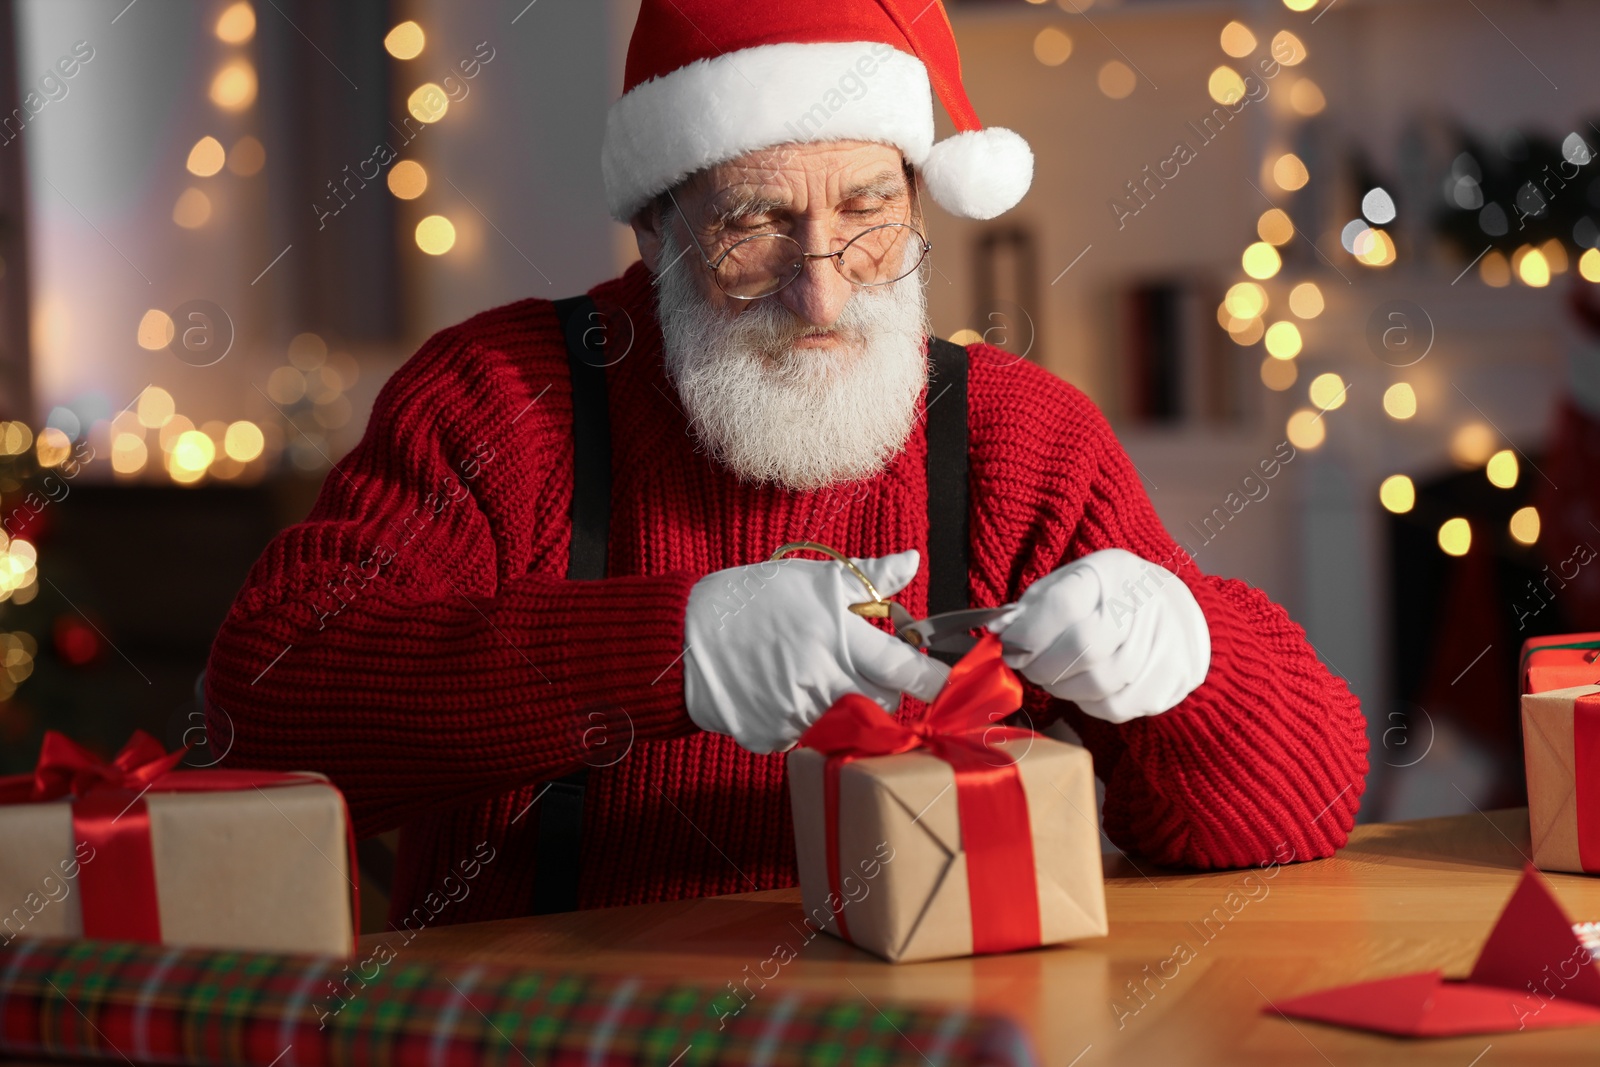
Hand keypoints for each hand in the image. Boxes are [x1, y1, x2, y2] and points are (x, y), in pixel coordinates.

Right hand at [682, 550, 949, 752]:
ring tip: (814, 675)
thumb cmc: (751, 600)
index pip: (906, 670)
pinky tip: (785, 692)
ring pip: (848, 721)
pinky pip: (809, 737)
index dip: (930, 678)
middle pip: (884, 703)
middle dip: (881, 687)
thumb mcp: (812, 577)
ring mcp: (801, 716)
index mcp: (842, 639)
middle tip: (860, 667)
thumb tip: (911, 561)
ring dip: (843, 703)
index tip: (940, 679)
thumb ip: (868, 576)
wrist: (683, 638)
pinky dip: (806, 719)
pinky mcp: (777, 738)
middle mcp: (827, 682)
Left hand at [988, 548, 1209, 723]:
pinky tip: (1082, 687)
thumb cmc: (1110, 597)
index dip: (1028, 633)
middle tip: (1027, 666)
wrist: (1174, 611)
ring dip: (1061, 687)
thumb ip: (1034, 605)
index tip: (1010, 645)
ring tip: (1052, 676)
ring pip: (1098, 683)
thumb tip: (999, 630)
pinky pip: (1115, 706)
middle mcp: (1144, 603)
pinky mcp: (1171, 679)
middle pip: (1083, 648)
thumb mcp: (1071, 582)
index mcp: (1112, 571)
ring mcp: (1164, 642)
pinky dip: (1088, 703)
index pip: (1064, 604)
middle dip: (1041, 665)